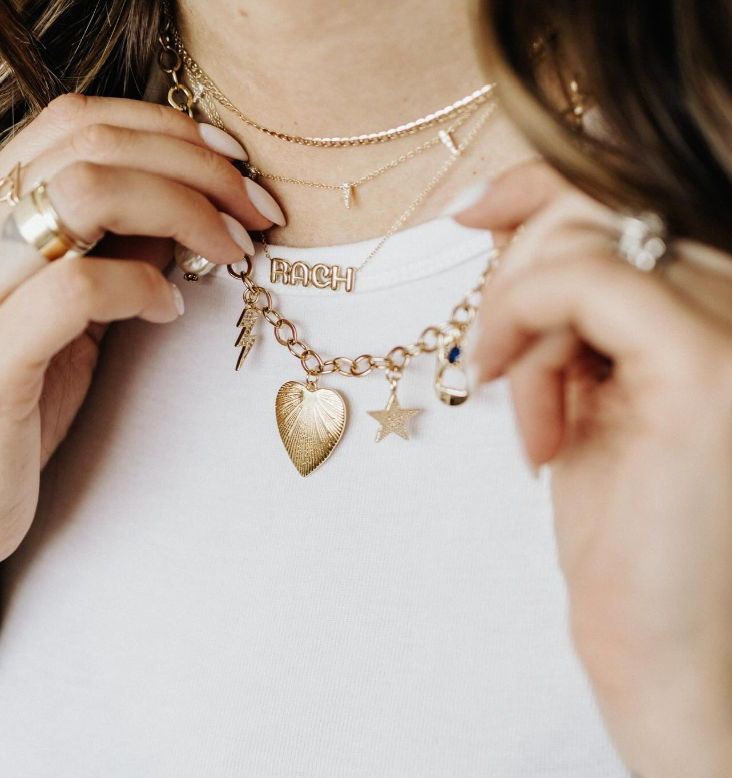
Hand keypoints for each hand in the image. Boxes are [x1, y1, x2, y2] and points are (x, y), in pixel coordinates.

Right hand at [0, 93, 277, 559]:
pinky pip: (76, 287)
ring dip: (184, 210)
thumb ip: (119, 247)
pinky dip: (141, 285)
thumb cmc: (30, 394)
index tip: (236, 165)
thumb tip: (188, 198)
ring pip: (84, 191)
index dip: (168, 130)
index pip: (78, 120)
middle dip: (199, 167)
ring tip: (230, 252)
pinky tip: (170, 310)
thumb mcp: (81, 310)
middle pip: (93, 142)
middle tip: (258, 212)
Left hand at [458, 161, 731, 777]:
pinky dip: (524, 326)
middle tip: (495, 357)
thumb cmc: (621, 528)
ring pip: (581, 240)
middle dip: (515, 268)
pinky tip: (527, 410)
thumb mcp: (579, 390)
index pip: (623, 191)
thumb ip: (560, 305)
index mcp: (715, 302)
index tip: (474, 212)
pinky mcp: (705, 367)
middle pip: (595, 205)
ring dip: (519, 317)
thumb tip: (499, 219)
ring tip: (527, 406)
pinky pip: (584, 284)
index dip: (542, 181)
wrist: (662, 642)